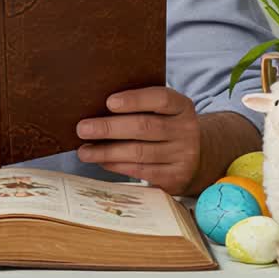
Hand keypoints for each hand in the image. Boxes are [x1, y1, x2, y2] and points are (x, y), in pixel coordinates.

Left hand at [75, 86, 199, 193]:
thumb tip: (96, 107)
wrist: (195, 158)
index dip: (135, 100)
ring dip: (107, 152)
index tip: (109, 102)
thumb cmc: (166, 127)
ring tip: (84, 151)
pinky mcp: (175, 178)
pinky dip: (117, 166)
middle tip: (83, 129)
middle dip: (109, 128)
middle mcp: (186, 130)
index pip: (161, 98)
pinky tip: (102, 161)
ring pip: (139, 152)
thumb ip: (139, 107)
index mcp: (182, 107)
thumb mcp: (162, 112)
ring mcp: (183, 156)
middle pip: (144, 127)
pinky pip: (141, 171)